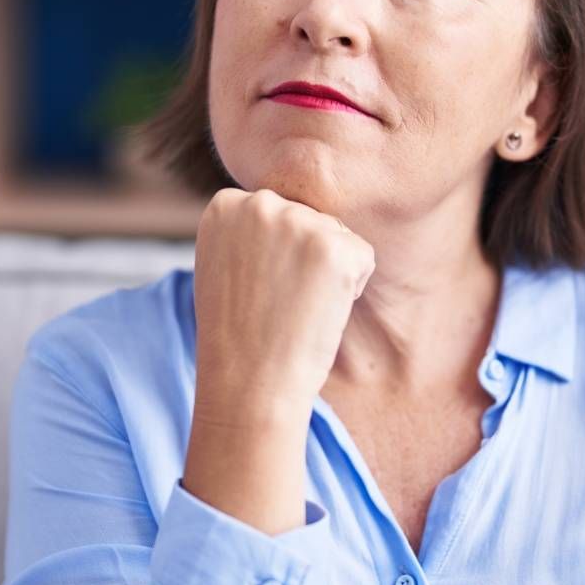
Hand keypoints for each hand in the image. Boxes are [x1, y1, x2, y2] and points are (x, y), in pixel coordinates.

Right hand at [190, 187, 375, 418]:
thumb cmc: (237, 333)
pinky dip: (350, 287)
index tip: (255, 287)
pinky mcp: (334, 247)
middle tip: (277, 300)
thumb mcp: (222, 264)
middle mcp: (259, 203)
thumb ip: (246, 230)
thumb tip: (283, 213)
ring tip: (295, 306)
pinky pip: (362, 256)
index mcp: (225, 204)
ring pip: (337, 236)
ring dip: (327, 272)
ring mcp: (298, 222)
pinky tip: (317, 310)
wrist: (248, 380)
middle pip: (308, 219)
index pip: (276, 212)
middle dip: (304, 258)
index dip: (274, 255)